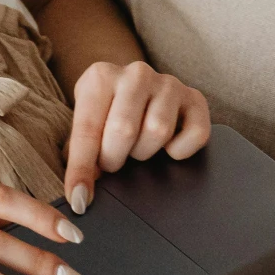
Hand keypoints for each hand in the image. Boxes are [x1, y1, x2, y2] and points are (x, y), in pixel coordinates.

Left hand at [63, 62, 210, 212]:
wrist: (133, 86)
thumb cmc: (105, 110)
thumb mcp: (85, 121)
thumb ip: (78, 152)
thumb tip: (80, 192)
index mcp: (100, 77)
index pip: (87, 129)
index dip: (81, 168)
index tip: (79, 200)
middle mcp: (136, 74)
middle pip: (124, 130)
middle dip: (114, 158)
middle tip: (112, 162)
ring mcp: (168, 84)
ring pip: (158, 131)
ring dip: (144, 152)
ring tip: (136, 149)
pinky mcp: (195, 98)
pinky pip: (195, 134)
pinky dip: (180, 150)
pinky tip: (167, 147)